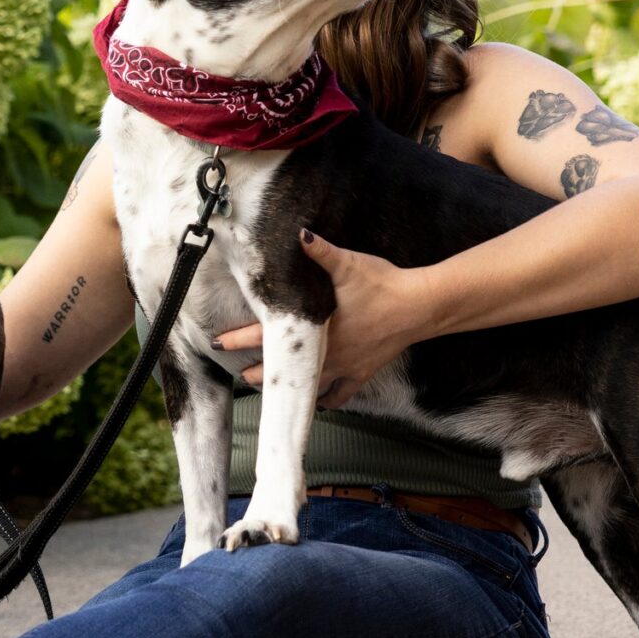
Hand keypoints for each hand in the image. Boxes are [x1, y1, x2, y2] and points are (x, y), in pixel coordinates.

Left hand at [215, 231, 437, 408]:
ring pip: (306, 385)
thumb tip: (298, 233)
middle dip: (256, 371)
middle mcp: (324, 353)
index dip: (238, 339)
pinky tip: (318, 404)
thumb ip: (320, 252)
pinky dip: (328, 400)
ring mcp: (344, 366)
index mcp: (312, 327)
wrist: (420, 307)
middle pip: (281, 367)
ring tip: (269, 390)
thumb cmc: (382, 284)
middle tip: (237, 374)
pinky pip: (341, 394)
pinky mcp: (362, 372)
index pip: (264, 335)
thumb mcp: (348, 263)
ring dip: (287, 386)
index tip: (218, 344)